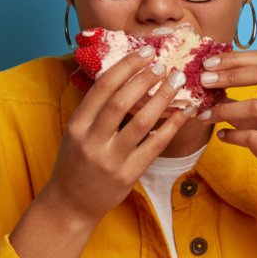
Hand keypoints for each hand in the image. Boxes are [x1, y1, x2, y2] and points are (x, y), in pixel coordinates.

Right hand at [41, 47, 196, 225]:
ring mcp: (111, 159)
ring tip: (176, 81)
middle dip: (145, 78)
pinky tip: (185, 112)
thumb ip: (94, 109)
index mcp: (77, 125)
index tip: (144, 52)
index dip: (126, 66)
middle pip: (121, 101)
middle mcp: (92, 141)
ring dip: (162, 98)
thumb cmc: (75, 163)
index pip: (102, 88)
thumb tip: (124, 75)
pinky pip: (155, 146)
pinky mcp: (128, 175)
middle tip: (163, 64)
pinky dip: (172, 126)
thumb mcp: (76, 133)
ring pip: (141, 122)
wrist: (71, 204)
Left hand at [197, 50, 256, 202]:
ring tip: (204, 115)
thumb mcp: (255, 119)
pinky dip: (233, 136)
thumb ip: (235, 102)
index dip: (235, 58)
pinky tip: (221, 136)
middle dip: (230, 74)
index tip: (208, 63)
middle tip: (203, 80)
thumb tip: (205, 87)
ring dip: (224, 110)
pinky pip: (256, 138)